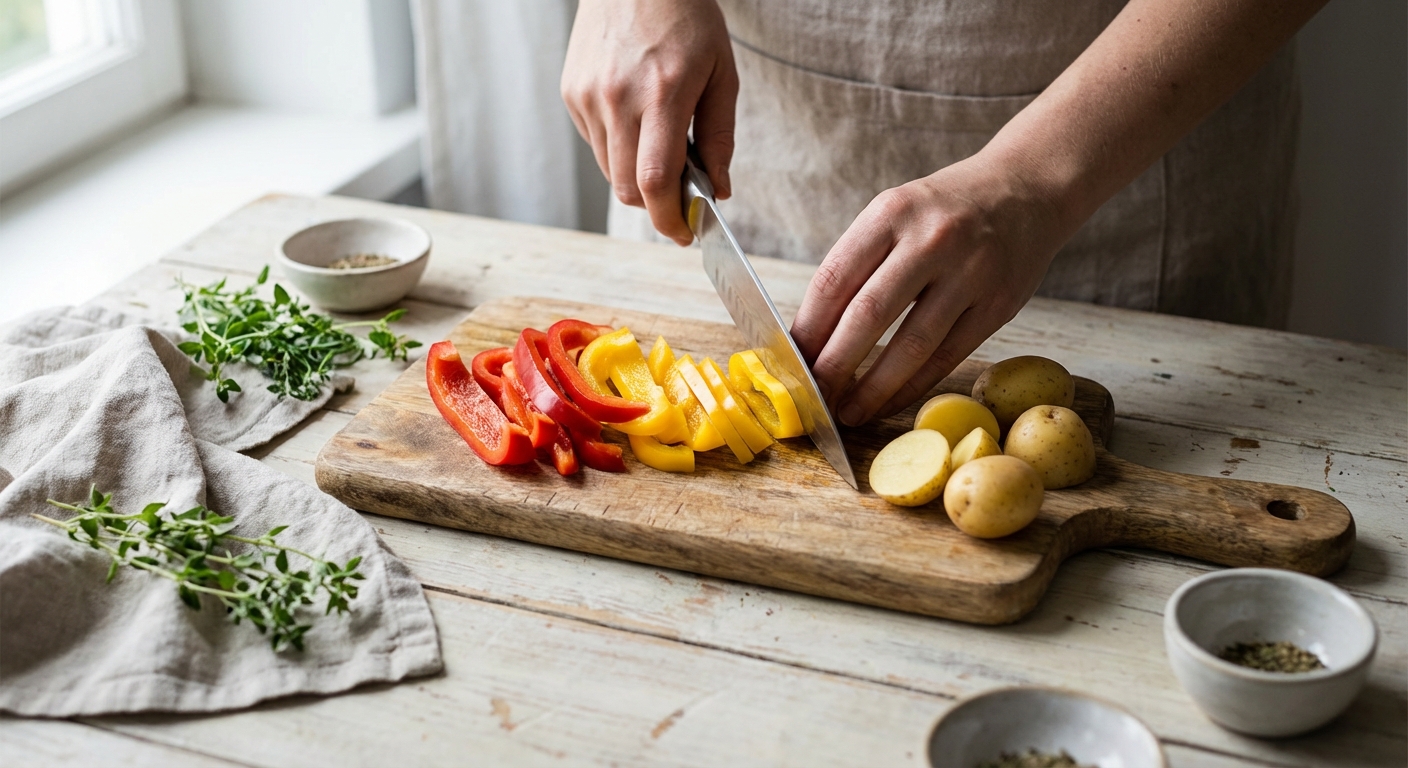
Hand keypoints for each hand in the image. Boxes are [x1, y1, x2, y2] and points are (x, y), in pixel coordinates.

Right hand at [561, 0, 736, 244]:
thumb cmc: (686, 18)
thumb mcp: (721, 73)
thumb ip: (720, 137)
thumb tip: (719, 190)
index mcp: (662, 94)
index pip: (656, 181)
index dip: (669, 219)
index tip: (684, 233)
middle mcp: (617, 98)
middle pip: (628, 188)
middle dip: (656, 206)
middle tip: (680, 199)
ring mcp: (588, 96)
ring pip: (609, 171)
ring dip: (636, 175)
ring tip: (659, 141)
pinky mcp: (571, 93)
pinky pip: (595, 144)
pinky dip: (617, 148)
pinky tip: (635, 117)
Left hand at [790, 153, 1072, 426]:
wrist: (1028, 189)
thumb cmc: (945, 211)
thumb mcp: (896, 214)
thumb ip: (858, 265)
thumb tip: (812, 335)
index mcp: (893, 212)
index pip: (836, 279)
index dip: (808, 328)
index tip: (790, 362)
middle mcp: (932, 239)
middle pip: (868, 315)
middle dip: (834, 365)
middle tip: (813, 398)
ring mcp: (971, 273)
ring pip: (912, 345)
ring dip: (873, 388)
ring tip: (848, 412)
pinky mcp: (999, 305)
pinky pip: (947, 357)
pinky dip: (912, 386)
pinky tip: (889, 402)